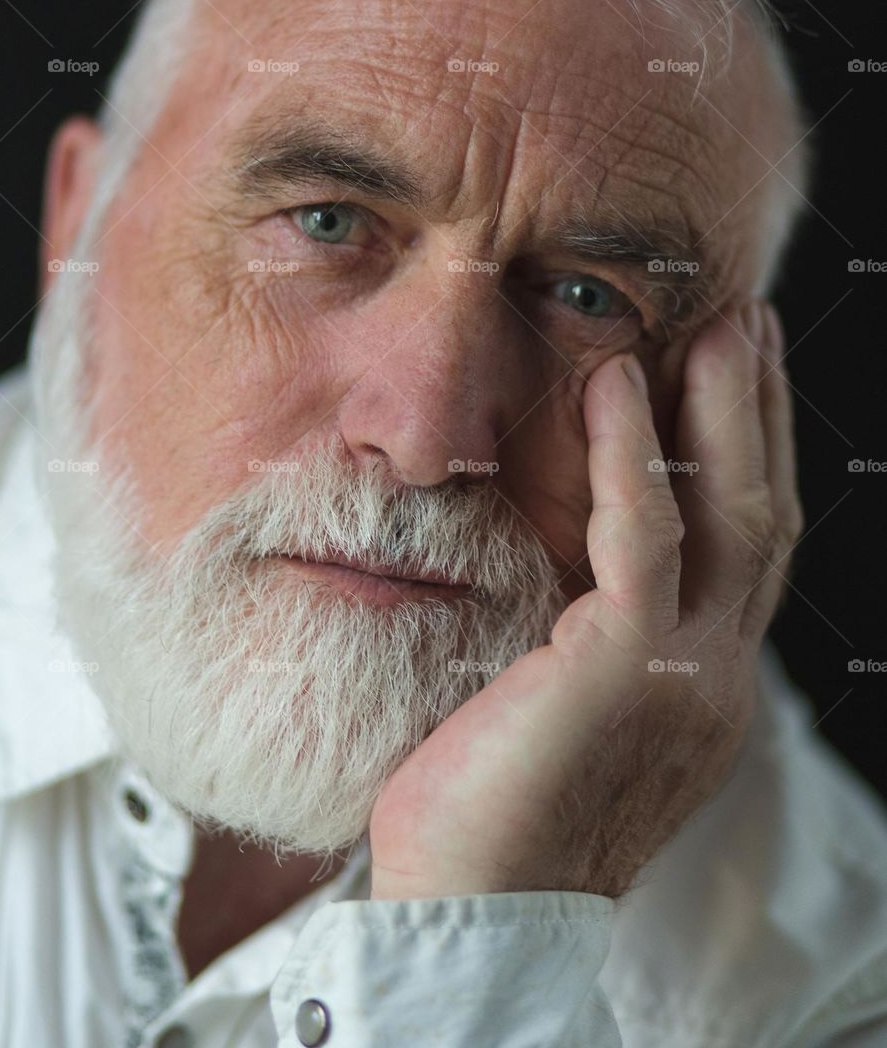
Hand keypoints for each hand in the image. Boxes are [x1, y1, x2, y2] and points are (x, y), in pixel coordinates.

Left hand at [368, 300, 802, 899]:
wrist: (472, 909)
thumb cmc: (491, 810)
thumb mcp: (565, 708)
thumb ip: (594, 640)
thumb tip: (573, 573)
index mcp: (702, 687)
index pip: (745, 552)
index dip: (751, 459)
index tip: (735, 381)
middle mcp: (715, 677)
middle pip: (762, 518)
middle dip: (761, 414)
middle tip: (748, 324)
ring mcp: (684, 673)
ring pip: (729, 514)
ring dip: (724, 410)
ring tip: (715, 328)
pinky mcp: (623, 665)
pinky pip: (642, 533)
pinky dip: (630, 452)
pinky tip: (613, 386)